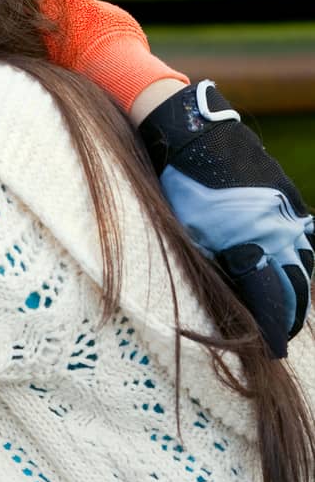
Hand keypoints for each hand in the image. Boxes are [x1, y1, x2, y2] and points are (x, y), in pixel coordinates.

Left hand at [139, 80, 313, 358]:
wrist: (191, 131)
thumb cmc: (179, 187)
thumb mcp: (192, 237)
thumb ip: (220, 272)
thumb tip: (237, 303)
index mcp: (256, 244)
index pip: (277, 303)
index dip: (276, 331)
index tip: (273, 350)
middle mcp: (282, 229)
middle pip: (298, 288)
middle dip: (290, 314)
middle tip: (278, 334)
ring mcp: (289, 211)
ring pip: (305, 262)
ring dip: (296, 287)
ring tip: (284, 307)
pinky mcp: (288, 196)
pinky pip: (304, 238)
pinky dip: (298, 258)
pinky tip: (287, 267)